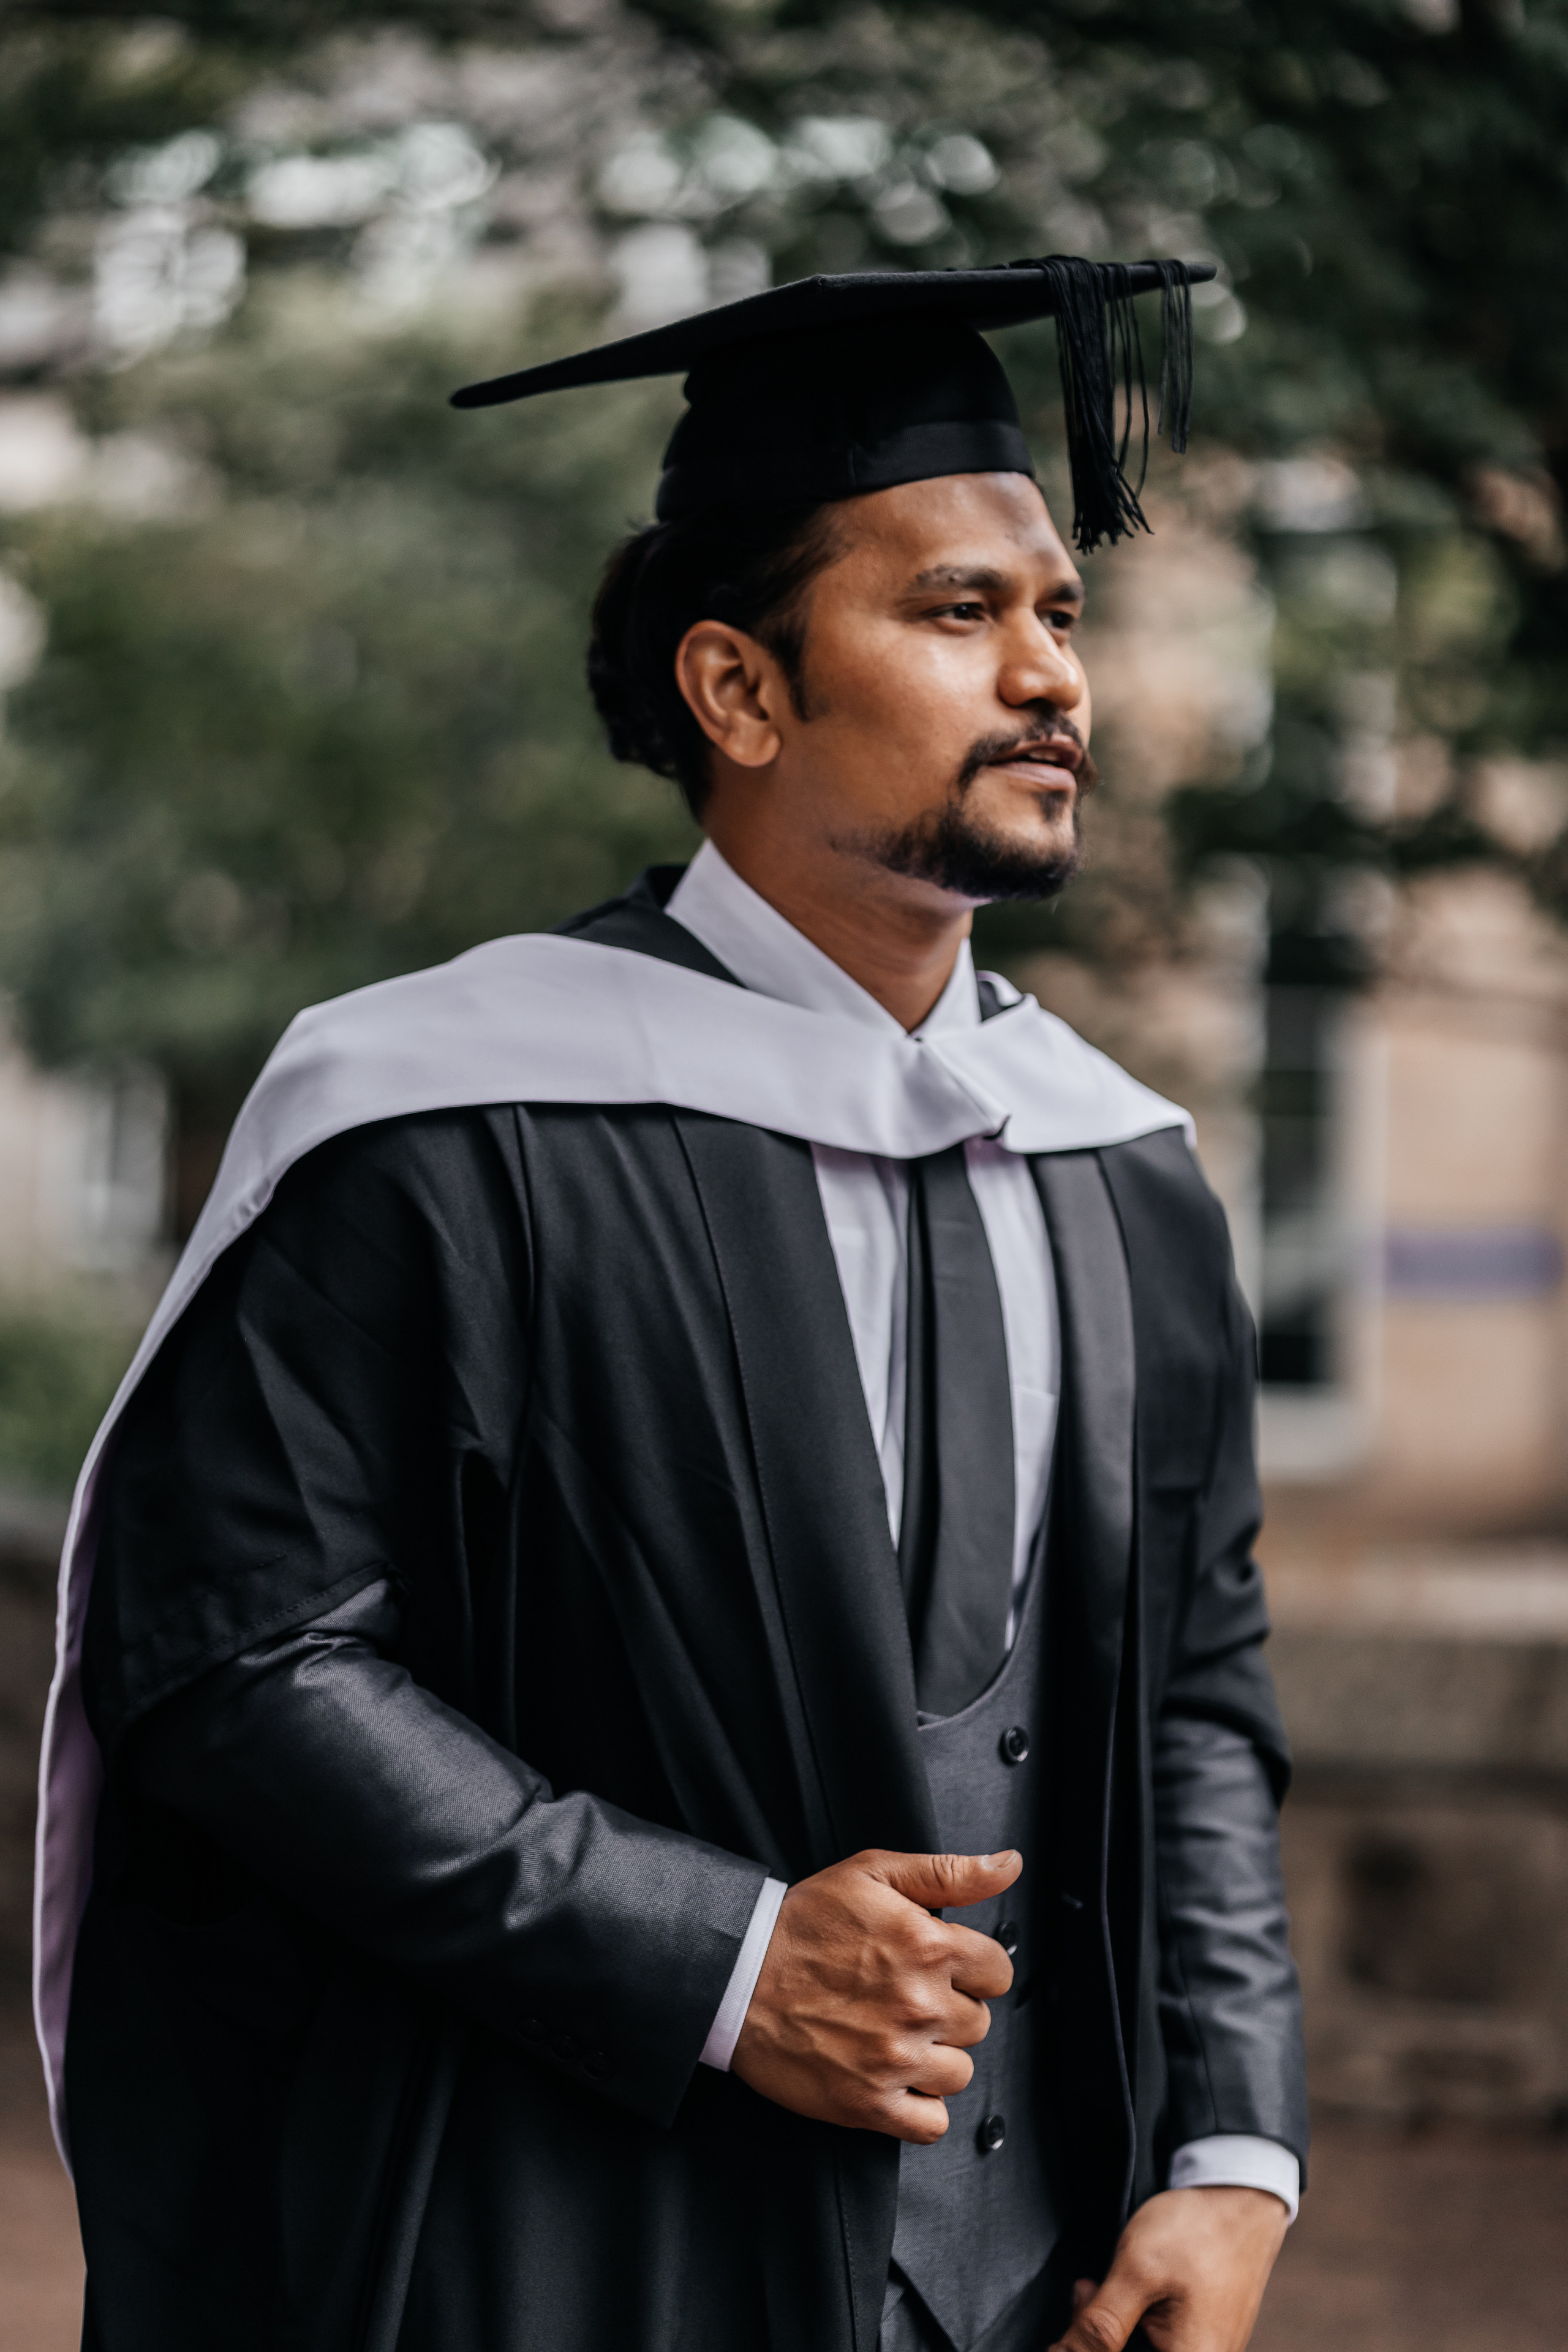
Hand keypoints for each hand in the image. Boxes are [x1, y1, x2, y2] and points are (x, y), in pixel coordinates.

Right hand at [731, 1847, 1020, 2141]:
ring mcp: (895, 2058)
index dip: (972, 1967)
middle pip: (978, 2023)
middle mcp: (918, 2004)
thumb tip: (1009, 1866)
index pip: (998, 1971)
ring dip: (934, 2057)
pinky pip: (931, 2123)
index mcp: (927, 1945)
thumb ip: (950, 1872)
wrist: (736, 1974)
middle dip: (948, 2009)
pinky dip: (919, 2107)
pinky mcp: (868, 2103)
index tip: (943, 1967)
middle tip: (904, 1997)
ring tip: (893, 2034)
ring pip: (959, 2073)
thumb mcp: (874, 1873)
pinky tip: (894, 2078)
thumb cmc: (803, 1921)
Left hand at [1050, 2187, 1288, 2351]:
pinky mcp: (1202, 2341)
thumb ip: (1101, 2324)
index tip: (1077, 2311)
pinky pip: (1158, 2342)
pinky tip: (1127, 2293)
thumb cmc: (1198, 2231)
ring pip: (1138, 2349)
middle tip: (1086, 2291)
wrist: (1241, 2201)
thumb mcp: (1137, 2271)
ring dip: (1112, 2326)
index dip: (1084, 2345)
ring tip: (1106, 2286)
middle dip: (1097, 2335)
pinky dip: (1134, 2321)